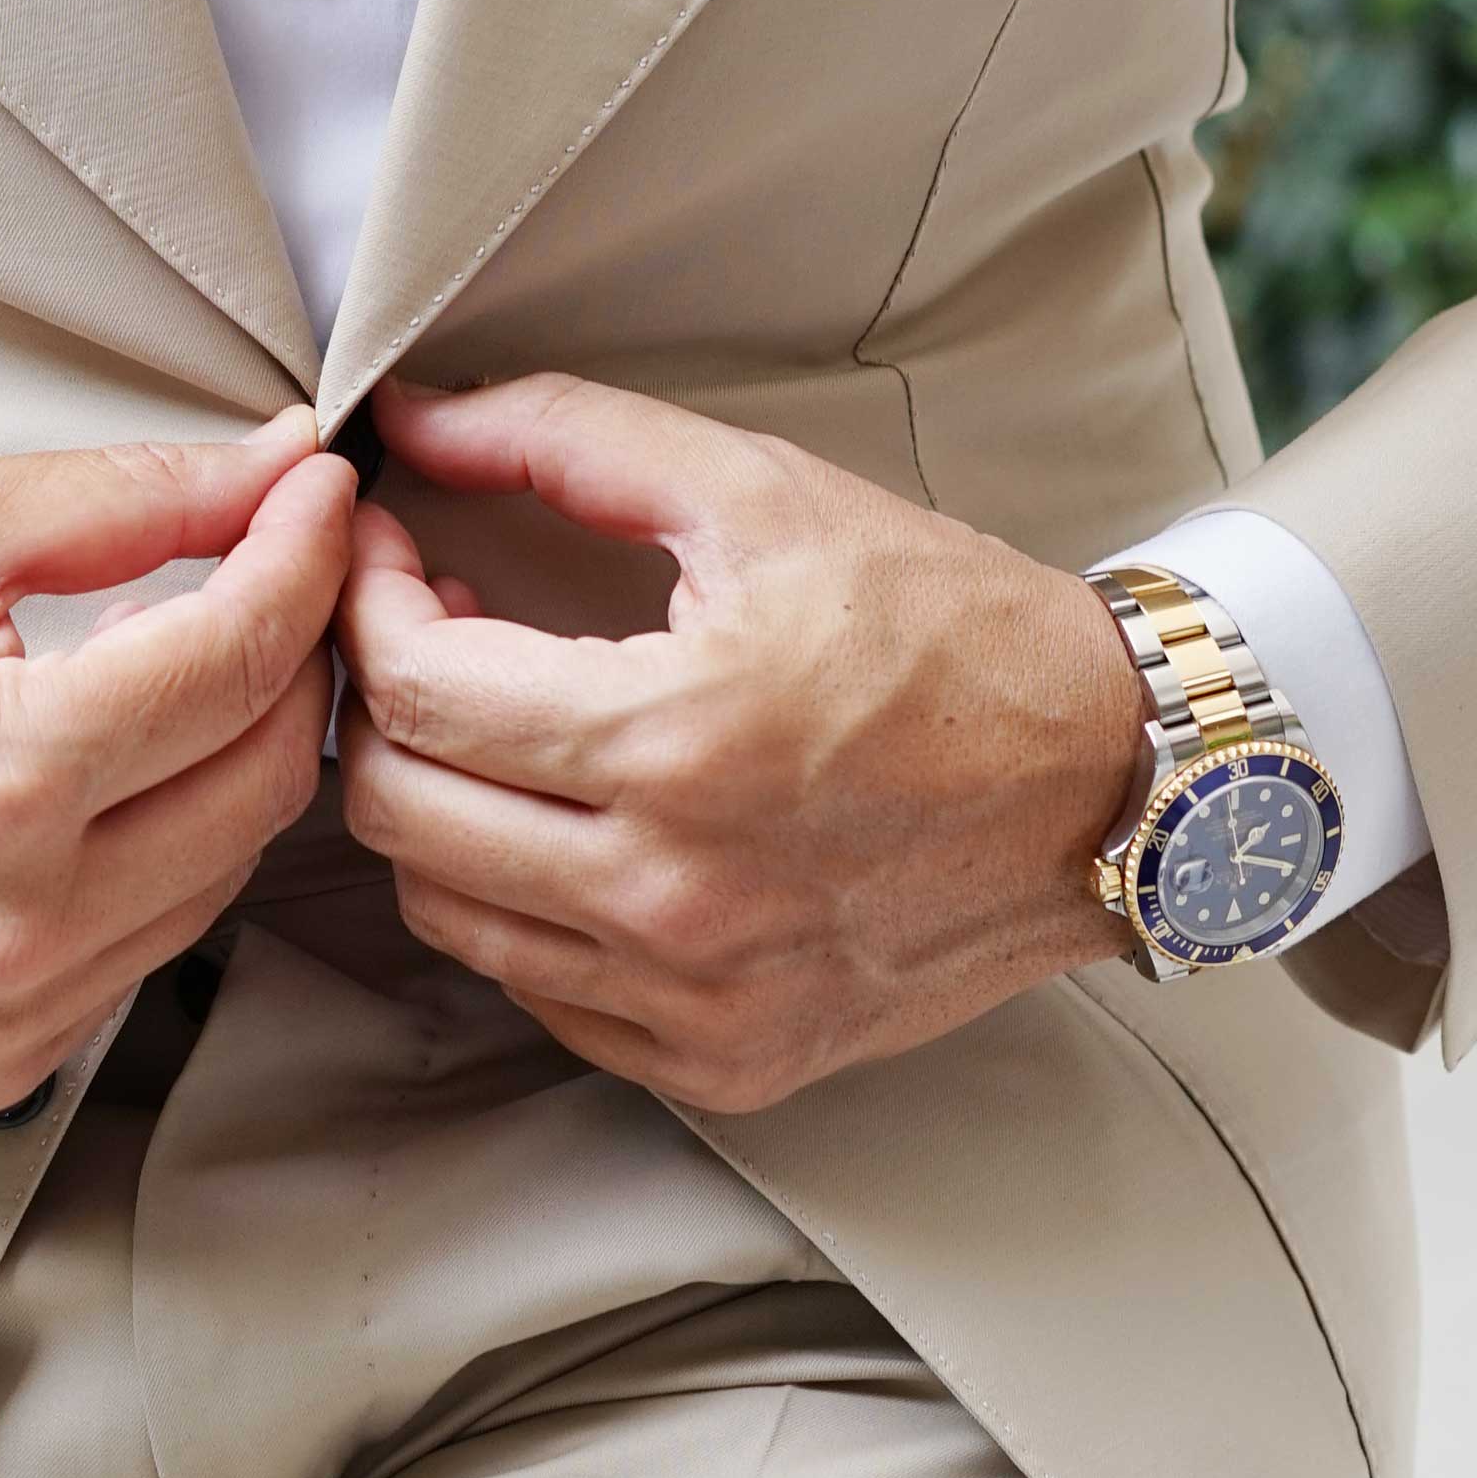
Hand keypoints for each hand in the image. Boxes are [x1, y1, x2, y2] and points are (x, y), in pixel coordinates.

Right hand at [0, 412, 352, 1113]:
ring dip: (232, 756)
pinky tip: (110, 773)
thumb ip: (123, 500)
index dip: (303, 556)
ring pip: (225, 870)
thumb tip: (270, 472)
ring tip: (184, 659)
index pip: (238, 660)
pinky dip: (161, 849)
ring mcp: (7, 1015)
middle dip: (294, 656)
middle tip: (278, 566)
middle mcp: (17, 926)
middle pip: (267, 778)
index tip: (316, 492)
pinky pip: (149, 944)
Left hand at [332, 375, 1145, 1113]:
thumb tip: (411, 416)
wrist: (1110, 784)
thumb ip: (567, 436)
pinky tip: (577, 823)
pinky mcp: (721, 1061)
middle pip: (395, 811)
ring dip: (440, 804)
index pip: (415, 690)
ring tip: (504, 725)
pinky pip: (537, 990)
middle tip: (433, 633)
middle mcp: (672, 893)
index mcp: (676, 740)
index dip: (366, 604)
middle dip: (380, 704)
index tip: (390, 556)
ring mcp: (694, 997)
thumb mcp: (761, 491)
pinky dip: (521, 904)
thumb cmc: (944, 626)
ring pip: (445, 911)